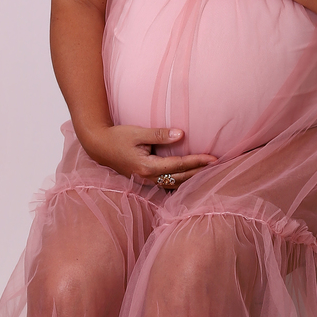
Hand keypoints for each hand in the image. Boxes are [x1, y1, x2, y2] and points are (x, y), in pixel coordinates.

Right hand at [77, 123, 216, 185]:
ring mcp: (146, 182)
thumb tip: (182, 134)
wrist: (98, 146)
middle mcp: (148, 178)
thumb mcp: (138, 133)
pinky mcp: (145, 180)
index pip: (179, 165)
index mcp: (147, 167)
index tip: (214, 159)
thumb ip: (160, 134)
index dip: (197, 161)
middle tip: (218, 167)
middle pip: (180, 178)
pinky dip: (181, 181)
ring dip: (192, 179)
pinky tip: (190, 178)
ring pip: (175, 184)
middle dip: (200, 173)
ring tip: (209, 173)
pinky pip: (167, 184)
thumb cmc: (117, 137)